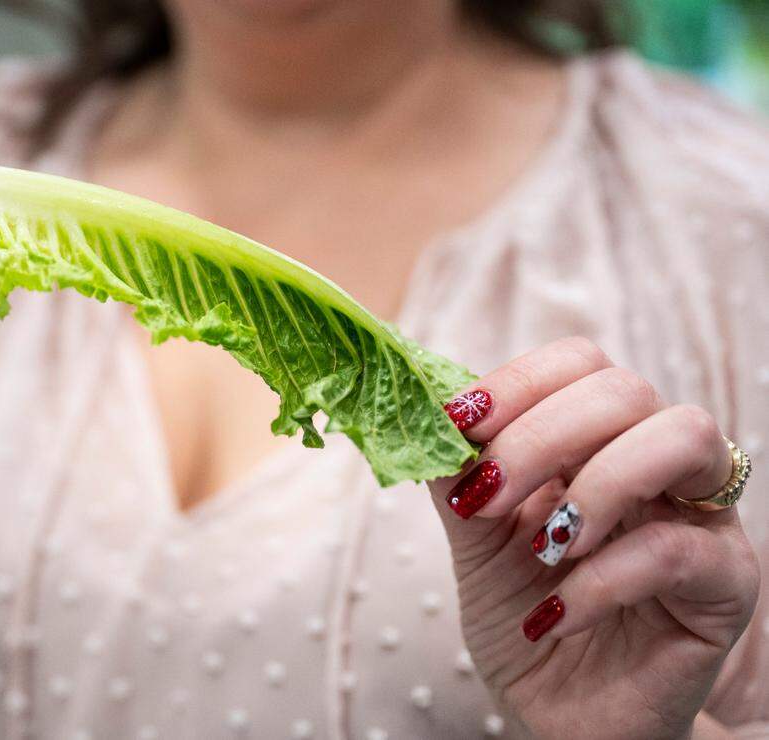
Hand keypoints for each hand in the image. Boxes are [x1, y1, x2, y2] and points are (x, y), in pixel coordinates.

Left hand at [428, 337, 759, 739]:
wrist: (560, 715)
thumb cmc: (525, 614)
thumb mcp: (475, 539)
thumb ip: (459, 474)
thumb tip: (426, 413)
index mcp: (598, 440)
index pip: (580, 364)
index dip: (517, 383)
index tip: (457, 424)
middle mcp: (656, 464)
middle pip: (626, 389)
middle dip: (541, 436)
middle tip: (487, 498)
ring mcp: (700, 517)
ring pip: (682, 435)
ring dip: (596, 484)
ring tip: (543, 547)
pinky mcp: (725, 585)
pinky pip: (678, 550)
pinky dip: (600, 580)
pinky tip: (555, 615)